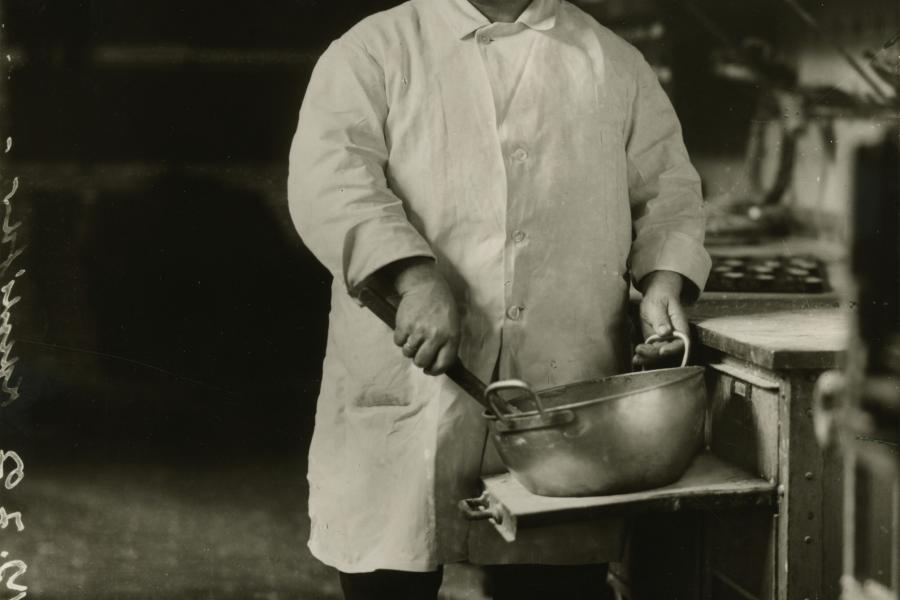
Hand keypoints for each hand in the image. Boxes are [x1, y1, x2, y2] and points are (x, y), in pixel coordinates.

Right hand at [389, 258, 459, 374]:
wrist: (426, 286)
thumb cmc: (441, 307)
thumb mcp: (452, 325)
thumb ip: (446, 344)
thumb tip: (435, 364)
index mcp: (451, 337)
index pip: (443, 363)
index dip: (434, 370)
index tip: (429, 369)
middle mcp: (436, 335)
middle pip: (421, 361)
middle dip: (419, 361)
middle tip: (418, 353)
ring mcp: (419, 331)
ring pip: (408, 353)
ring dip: (408, 348)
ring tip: (412, 338)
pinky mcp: (404, 325)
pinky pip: (398, 342)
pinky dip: (400, 338)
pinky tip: (406, 328)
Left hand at [633, 270, 688, 368]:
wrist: (657, 296)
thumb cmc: (660, 298)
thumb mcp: (658, 304)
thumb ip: (661, 318)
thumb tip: (665, 332)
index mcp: (681, 328)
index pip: (680, 343)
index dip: (672, 349)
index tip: (661, 350)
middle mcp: (675, 338)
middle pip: (668, 352)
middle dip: (654, 355)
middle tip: (640, 351)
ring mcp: (665, 341)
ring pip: (659, 355)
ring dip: (648, 359)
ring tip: (636, 359)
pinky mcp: (655, 342)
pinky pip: (651, 352)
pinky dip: (644, 356)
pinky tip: (636, 359)